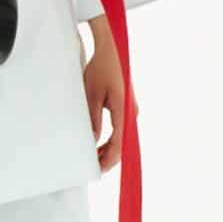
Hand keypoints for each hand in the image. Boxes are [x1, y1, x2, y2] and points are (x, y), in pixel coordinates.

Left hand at [83, 34, 137, 173]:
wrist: (111, 51)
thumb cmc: (100, 69)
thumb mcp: (91, 95)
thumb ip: (92, 119)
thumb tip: (92, 141)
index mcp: (123, 111)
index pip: (117, 145)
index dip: (107, 160)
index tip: (96, 170)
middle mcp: (131, 114)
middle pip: (122, 145)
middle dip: (108, 159)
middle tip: (92, 169)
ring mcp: (131, 111)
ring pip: (122, 139)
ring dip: (108, 150)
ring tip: (93, 159)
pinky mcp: (127, 108)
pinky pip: (121, 130)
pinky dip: (111, 140)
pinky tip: (99, 146)